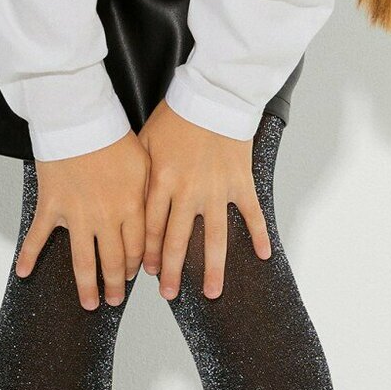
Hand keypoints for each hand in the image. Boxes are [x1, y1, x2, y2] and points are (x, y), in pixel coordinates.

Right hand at [17, 129, 149, 310]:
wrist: (78, 119)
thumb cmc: (112, 135)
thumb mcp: (145, 162)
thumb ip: (150, 192)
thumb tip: (159, 214)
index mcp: (131, 205)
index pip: (137, 247)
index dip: (138, 265)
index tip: (137, 275)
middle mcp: (106, 216)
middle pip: (114, 261)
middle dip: (117, 284)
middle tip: (116, 300)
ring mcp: (76, 215)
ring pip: (83, 260)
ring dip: (87, 286)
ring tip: (90, 304)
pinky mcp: (51, 206)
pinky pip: (39, 236)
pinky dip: (29, 256)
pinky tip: (24, 274)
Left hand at [138, 98, 272, 300]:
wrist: (213, 95)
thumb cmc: (176, 116)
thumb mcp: (145, 142)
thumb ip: (138, 176)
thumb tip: (126, 206)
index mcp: (162, 181)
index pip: (150, 227)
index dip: (148, 253)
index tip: (147, 274)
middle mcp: (189, 191)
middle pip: (178, 240)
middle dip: (172, 271)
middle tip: (169, 295)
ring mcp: (218, 189)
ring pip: (215, 237)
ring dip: (214, 267)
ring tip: (213, 293)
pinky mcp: (241, 181)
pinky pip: (252, 213)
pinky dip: (259, 234)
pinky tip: (264, 256)